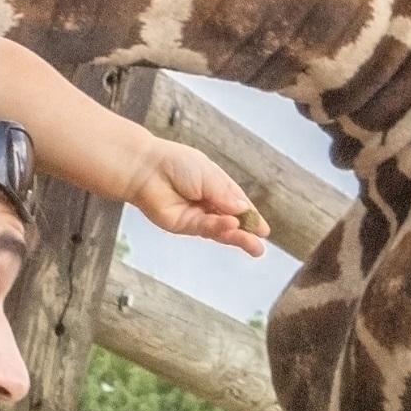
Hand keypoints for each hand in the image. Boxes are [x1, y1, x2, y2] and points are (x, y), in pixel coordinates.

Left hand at [126, 140, 269, 258]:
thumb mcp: (209, 174)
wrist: (146, 168)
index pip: (238, 204)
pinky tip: (232, 226)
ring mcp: (195, 216)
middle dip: (246, 233)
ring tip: (254, 246)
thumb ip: (225, 195)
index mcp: (216, 186)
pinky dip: (219, 227)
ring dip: (237, 237)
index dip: (251, 216)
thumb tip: (244, 210)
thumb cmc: (176, 164)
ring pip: (220, 230)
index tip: (264, 230)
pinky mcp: (183, 225)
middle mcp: (207, 203)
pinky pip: (205, 228)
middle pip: (231, 221)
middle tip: (260, 245)